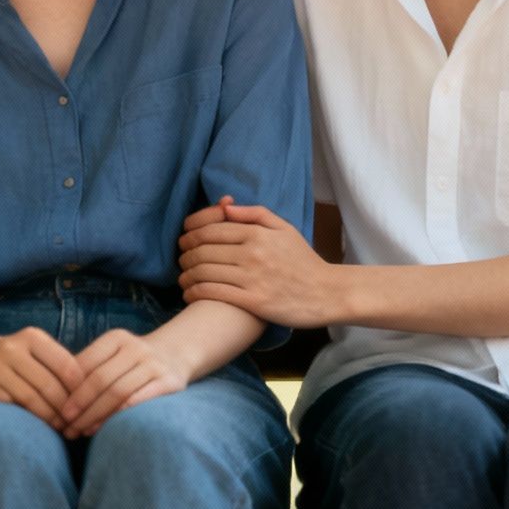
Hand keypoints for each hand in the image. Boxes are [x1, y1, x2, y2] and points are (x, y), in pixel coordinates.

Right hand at [0, 326, 84, 429]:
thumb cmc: (14, 359)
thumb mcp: (35, 351)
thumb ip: (58, 365)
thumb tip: (92, 393)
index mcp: (31, 336)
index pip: (66, 364)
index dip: (80, 389)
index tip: (89, 405)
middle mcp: (11, 348)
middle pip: (49, 385)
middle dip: (66, 408)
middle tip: (76, 424)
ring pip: (30, 399)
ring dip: (49, 418)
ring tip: (61, 428)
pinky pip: (10, 407)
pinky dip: (27, 419)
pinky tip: (37, 427)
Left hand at [59, 329, 188, 437]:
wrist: (176, 354)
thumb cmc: (131, 361)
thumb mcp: (112, 354)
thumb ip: (87, 369)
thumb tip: (53, 395)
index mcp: (116, 338)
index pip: (86, 364)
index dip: (69, 388)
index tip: (56, 409)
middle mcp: (136, 348)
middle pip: (100, 379)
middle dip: (80, 405)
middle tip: (65, 425)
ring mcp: (154, 364)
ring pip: (119, 392)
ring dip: (96, 415)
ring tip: (81, 431)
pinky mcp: (170, 382)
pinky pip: (140, 401)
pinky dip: (120, 416)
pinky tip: (105, 428)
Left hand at [177, 196, 337, 327]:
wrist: (327, 292)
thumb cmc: (303, 260)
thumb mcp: (284, 228)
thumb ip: (254, 214)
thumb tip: (225, 207)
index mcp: (258, 233)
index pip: (211, 229)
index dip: (190, 234)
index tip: (184, 241)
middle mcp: (252, 253)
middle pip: (203, 250)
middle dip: (185, 255)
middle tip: (181, 260)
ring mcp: (252, 278)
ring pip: (204, 272)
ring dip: (186, 276)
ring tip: (183, 279)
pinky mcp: (253, 301)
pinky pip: (214, 293)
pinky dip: (195, 293)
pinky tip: (190, 294)